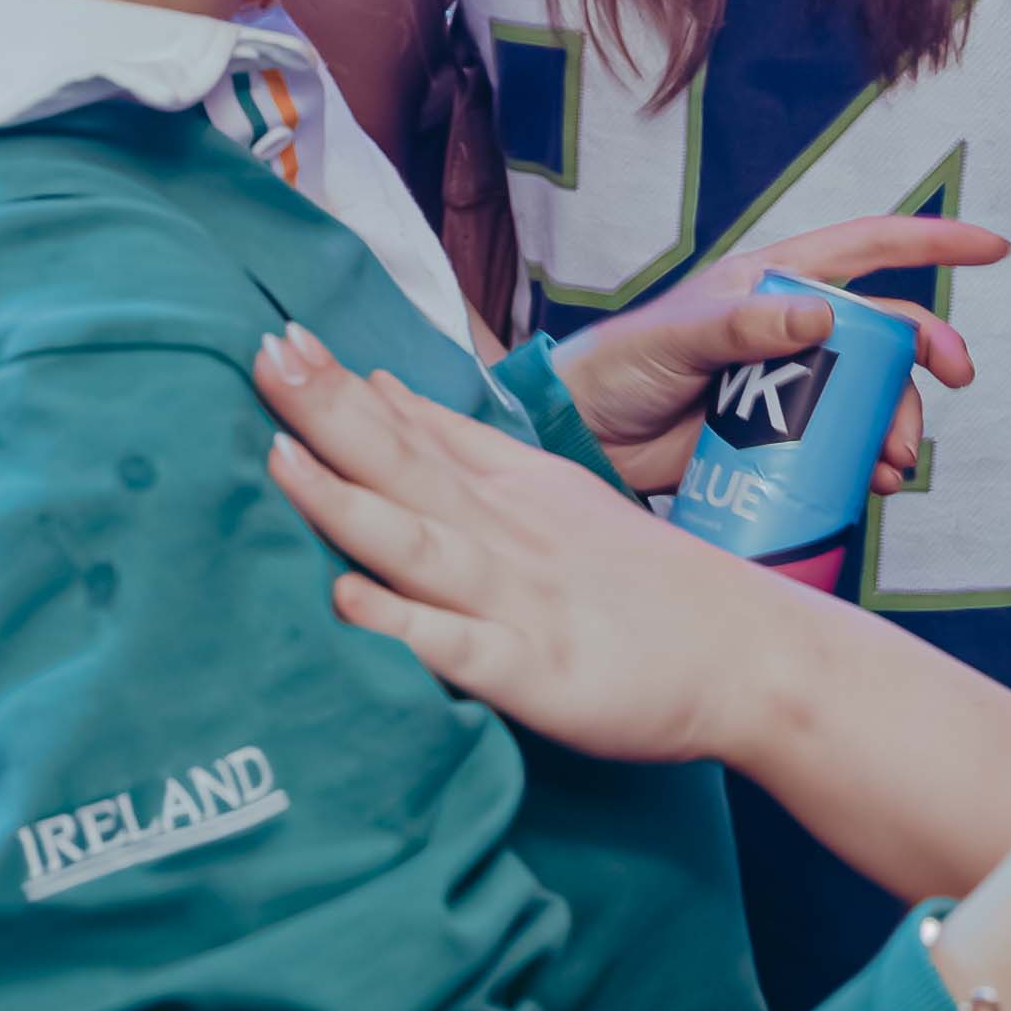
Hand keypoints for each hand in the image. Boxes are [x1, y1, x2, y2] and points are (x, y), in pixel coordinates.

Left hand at [263, 317, 826, 764]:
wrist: (745, 654)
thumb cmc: (638, 580)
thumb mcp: (548, 490)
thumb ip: (459, 443)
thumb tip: (376, 387)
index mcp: (508, 489)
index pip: (413, 427)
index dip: (343, 387)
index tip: (278, 335)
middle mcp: (504, 533)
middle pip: (404, 466)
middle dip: (330, 413)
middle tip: (265, 355)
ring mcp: (519, 602)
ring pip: (418, 545)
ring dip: (346, 502)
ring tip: (280, 458)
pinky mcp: (537, 675)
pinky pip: (458, 650)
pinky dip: (404, 625)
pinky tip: (348, 601)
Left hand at [545, 215, 1004, 495]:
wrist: (581, 441)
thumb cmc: (618, 366)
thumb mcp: (678, 336)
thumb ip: (744, 325)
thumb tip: (823, 313)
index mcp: (772, 283)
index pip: (866, 248)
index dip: (931, 244)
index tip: (993, 248)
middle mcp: (791, 330)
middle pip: (885, 331)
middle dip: (929, 352)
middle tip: (956, 381)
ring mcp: (790, 387)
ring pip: (872, 394)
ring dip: (898, 421)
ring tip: (896, 460)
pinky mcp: (780, 441)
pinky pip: (844, 446)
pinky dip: (870, 462)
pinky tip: (875, 482)